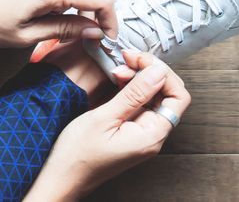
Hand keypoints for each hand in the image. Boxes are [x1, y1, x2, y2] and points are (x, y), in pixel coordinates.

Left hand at [0, 0, 117, 47]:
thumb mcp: (25, 36)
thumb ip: (63, 31)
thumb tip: (93, 32)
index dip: (110, 21)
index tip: (106, 41)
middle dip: (107, 9)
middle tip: (98, 35)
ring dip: (92, 5)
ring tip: (80, 33)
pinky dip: (77, 0)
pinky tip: (63, 22)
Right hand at [25, 51, 190, 200]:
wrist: (60, 179)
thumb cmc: (77, 156)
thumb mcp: (104, 118)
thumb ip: (134, 94)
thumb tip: (157, 72)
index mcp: (151, 135)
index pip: (178, 96)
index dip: (163, 73)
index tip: (139, 60)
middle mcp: (152, 135)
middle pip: (167, 93)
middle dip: (149, 71)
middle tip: (126, 59)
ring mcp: (142, 133)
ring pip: (153, 96)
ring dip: (138, 77)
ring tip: (117, 68)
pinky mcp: (131, 130)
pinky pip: (140, 103)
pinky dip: (131, 87)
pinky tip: (117, 79)